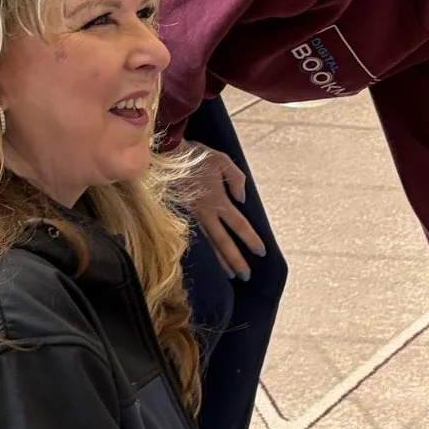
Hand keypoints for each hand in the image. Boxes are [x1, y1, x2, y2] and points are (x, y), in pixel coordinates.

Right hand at [184, 144, 263, 278]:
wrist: (166, 153)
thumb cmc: (197, 155)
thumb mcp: (223, 161)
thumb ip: (237, 180)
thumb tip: (242, 200)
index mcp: (218, 199)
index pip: (238, 224)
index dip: (250, 239)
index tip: (261, 252)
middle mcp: (205, 212)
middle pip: (223, 242)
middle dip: (235, 260)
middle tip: (246, 276)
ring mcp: (191, 216)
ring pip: (208, 244)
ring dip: (220, 261)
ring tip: (230, 275)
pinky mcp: (180, 216)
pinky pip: (195, 238)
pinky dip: (203, 252)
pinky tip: (208, 261)